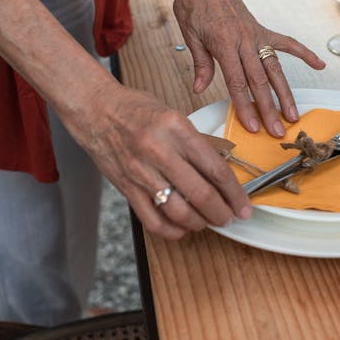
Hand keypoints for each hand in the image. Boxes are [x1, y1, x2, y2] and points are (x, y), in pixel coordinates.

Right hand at [62, 84, 251, 239]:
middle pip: (201, 194)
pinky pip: (153, 220)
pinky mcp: (127, 188)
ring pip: (179, 212)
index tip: (243, 205)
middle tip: (230, 217)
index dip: (235, 193)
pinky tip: (181, 228)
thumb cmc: (135, 109)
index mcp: (177, 129)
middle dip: (221, 213)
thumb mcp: (174, 115)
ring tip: (207, 222)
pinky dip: (172, 230)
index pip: (216, 169)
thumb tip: (219, 172)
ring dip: (199, 223)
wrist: (95, 110)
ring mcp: (141, 172)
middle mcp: (160, 151)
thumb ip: (195, 143)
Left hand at [173, 0, 325, 137]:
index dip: (246, 106)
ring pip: (275, 68)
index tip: (253, 126)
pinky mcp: (262, 30)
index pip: (237, 82)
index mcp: (224, 43)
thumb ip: (200, 63)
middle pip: (260, 81)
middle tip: (277, 131)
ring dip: (286, 93)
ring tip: (294, 115)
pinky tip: (319, 65)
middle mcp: (244, 40)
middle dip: (269, 109)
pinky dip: (304, 53)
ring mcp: (256, 35)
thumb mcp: (189, 34)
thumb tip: (199, 89)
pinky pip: (287, 43)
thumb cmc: (194, 4)